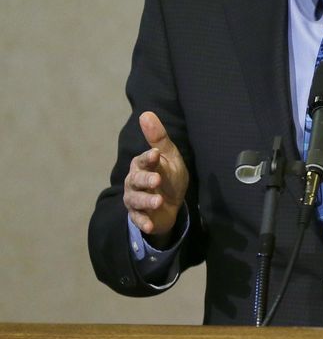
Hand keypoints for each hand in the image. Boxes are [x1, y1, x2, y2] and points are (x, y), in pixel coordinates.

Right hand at [123, 111, 189, 246]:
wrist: (172, 204)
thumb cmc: (169, 175)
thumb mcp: (169, 157)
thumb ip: (159, 138)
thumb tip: (146, 113)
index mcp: (142, 165)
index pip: (143, 160)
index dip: (148, 158)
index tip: (156, 154)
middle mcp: (134, 181)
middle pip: (136, 180)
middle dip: (146, 180)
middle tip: (157, 180)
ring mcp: (135, 199)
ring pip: (136, 200)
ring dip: (146, 201)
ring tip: (158, 202)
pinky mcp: (139, 216)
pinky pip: (138, 219)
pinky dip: (143, 222)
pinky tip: (150, 225)